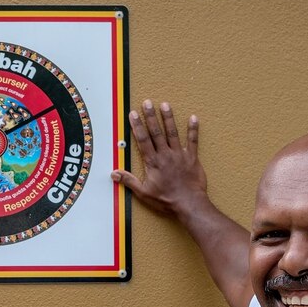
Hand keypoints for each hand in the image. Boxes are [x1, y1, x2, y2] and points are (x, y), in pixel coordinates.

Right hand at [111, 100, 208, 215]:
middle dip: (150, 116)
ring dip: (168, 118)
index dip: (137, 126)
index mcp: (153, 162)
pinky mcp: (192, 158)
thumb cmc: (166, 200)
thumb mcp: (143, 193)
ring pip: (173, 133)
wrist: (188, 204)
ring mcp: (179, 155)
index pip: (143, 140)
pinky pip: (193, 141)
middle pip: (156, 132)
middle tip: (147, 102)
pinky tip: (193, 118)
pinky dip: (193, 129)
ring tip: (165, 105)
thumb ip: (129, 181)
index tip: (133, 114)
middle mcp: (165, 155)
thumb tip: (114, 174)